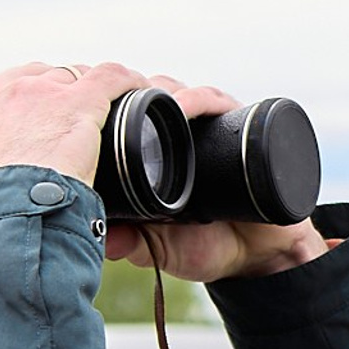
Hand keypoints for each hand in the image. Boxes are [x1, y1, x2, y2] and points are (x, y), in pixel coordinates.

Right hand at [0, 60, 147, 193]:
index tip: (31, 126)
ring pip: (68, 77)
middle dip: (50, 97)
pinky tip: (138, 89)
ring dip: (84, 92)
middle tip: (68, 122)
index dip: (16, 110)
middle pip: (30, 81)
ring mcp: (33, 93)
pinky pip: (108, 78)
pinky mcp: (76, 102)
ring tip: (103, 110)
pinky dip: (126, 82)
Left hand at [101, 77, 327, 286]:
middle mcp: (182, 138)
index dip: (112, 103)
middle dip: (135, 91)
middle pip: (153, 95)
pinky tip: (182, 105)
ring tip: (149, 100)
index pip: (129, 116)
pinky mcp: (243, 130)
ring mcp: (212, 131)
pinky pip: (219, 101)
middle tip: (116, 100)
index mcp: (156, 157)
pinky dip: (200, 98)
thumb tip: (99, 239)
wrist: (258, 257)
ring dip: (163, 91)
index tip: (90, 107)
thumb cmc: (207, 246)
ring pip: (181, 92)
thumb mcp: (158, 247)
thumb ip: (129, 242)